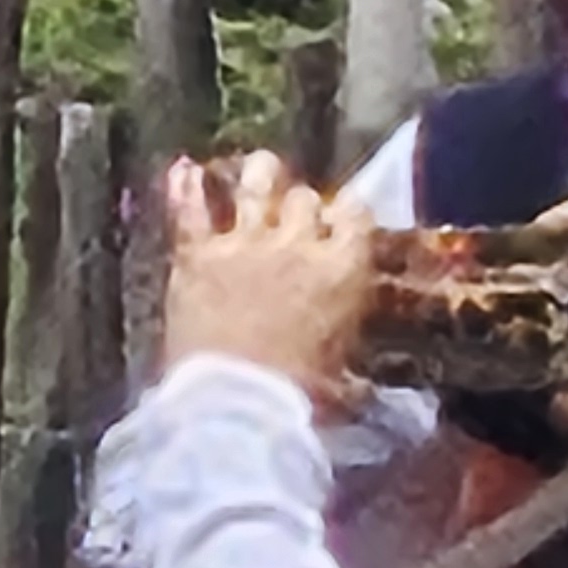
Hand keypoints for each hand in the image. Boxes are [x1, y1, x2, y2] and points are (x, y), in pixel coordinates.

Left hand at [157, 152, 373, 404]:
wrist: (237, 401)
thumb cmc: (300, 397)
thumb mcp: (346, 383)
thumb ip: (361, 375)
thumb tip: (383, 398)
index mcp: (344, 269)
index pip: (356, 215)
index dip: (348, 213)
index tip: (343, 218)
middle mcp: (297, 245)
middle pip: (304, 199)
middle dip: (302, 202)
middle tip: (295, 211)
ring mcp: (244, 244)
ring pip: (254, 188)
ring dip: (258, 175)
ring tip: (259, 166)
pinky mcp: (196, 255)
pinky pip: (190, 211)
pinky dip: (186, 189)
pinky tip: (184, 169)